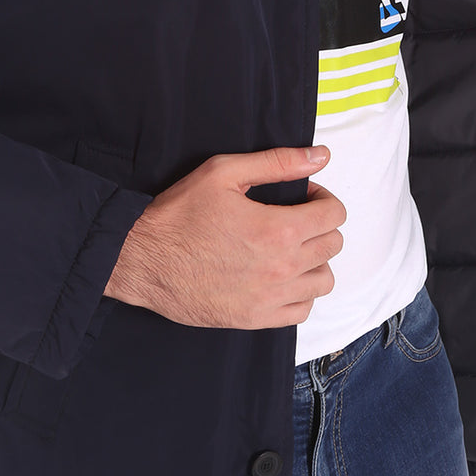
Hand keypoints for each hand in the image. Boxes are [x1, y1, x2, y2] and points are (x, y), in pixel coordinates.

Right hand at [104, 145, 345, 329]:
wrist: (140, 259)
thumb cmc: (178, 214)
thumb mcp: (223, 173)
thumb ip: (278, 162)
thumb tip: (321, 156)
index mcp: (278, 230)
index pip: (335, 215)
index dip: (323, 198)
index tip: (303, 196)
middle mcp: (281, 268)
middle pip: (333, 246)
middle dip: (320, 225)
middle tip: (294, 217)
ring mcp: (270, 298)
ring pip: (323, 281)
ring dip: (315, 260)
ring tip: (290, 248)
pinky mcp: (255, 319)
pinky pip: (301, 311)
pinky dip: (300, 293)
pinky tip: (280, 277)